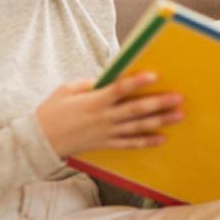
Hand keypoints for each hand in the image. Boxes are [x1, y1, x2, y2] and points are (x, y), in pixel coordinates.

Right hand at [36, 72, 184, 157]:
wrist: (39, 140)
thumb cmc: (52, 110)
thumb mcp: (67, 89)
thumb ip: (91, 84)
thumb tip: (111, 78)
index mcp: (94, 101)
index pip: (120, 89)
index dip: (137, 82)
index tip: (155, 75)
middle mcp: (104, 118)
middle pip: (136, 110)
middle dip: (159, 103)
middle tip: (179, 98)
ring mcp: (106, 133)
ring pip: (138, 127)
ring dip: (160, 121)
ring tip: (178, 116)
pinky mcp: (106, 144)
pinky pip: (130, 144)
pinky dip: (146, 142)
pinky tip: (162, 138)